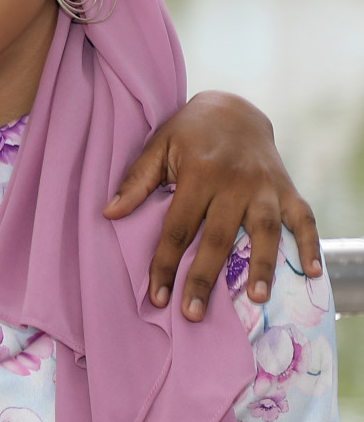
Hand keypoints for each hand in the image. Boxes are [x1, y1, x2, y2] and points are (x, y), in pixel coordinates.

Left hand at [104, 90, 319, 321]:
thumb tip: (109, 214)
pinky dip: (309, 244)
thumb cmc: (188, 132)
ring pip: (264, 232)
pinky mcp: (287, 188)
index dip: (164, 264)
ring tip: (256, 299)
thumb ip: (136, 181)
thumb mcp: (158, 146)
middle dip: (203, 277)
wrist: (234, 107)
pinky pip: (303, 218)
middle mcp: (236, 182)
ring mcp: (265, 186)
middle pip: (218, 238)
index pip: (178, 228)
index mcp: (200, 173)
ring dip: (262, 266)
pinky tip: (312, 273)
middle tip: (192, 314)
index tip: (156, 297)